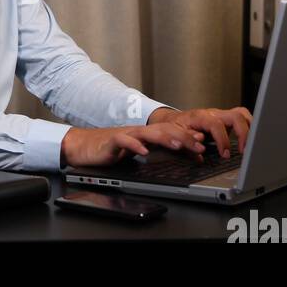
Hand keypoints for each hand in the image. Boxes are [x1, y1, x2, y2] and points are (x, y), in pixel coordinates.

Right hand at [60, 124, 206, 167]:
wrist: (84, 146)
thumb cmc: (111, 150)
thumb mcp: (140, 152)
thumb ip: (160, 153)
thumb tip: (184, 156)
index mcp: (146, 135)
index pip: (170, 132)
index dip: (187, 136)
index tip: (203, 143)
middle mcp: (138, 132)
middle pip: (163, 130)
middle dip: (182, 136)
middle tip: (198, 145)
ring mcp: (126, 135)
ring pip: (148, 133)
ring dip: (164, 138)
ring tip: (177, 144)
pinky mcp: (112, 141)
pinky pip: (124, 142)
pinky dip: (135, 146)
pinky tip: (144, 152)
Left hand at [148, 106, 252, 157]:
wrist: (173, 120)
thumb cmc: (175, 127)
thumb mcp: (175, 134)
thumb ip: (187, 140)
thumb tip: (199, 146)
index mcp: (200, 116)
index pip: (217, 125)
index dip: (223, 140)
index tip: (225, 155)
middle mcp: (213, 113)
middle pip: (236, 116)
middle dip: (243, 134)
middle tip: (244, 151)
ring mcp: (220, 115)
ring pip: (241, 114)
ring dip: (249, 129)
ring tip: (250, 145)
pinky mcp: (225, 119)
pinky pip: (241, 118)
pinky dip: (247, 127)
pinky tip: (248, 140)